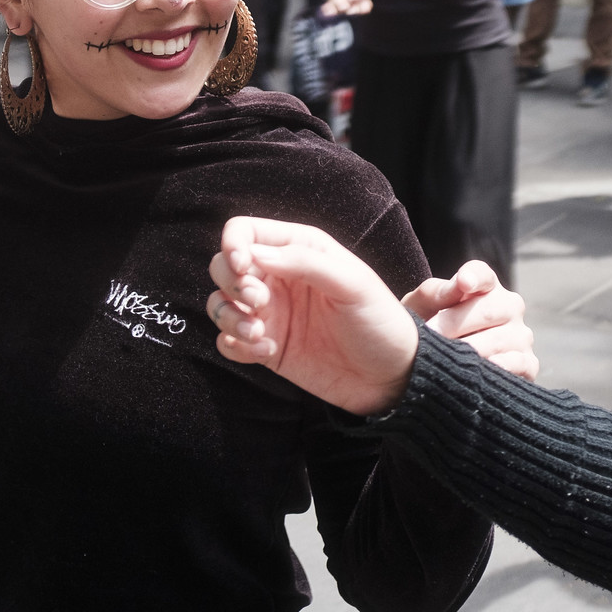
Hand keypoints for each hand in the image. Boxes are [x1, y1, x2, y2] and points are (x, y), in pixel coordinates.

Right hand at [206, 218, 419, 414]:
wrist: (391, 379)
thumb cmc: (380, 322)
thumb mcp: (353, 284)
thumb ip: (305, 262)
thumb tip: (253, 254)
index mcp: (299, 249)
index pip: (245, 232)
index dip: (233, 245)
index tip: (244, 268)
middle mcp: (278, 277)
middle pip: (223, 266)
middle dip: (231, 283)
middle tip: (260, 303)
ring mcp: (270, 313)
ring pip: (219, 303)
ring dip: (229, 317)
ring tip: (259, 333)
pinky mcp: (265, 346)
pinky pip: (228, 340)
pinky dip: (235, 344)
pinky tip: (266, 351)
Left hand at [402, 262, 537, 380]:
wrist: (436, 361)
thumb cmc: (429, 327)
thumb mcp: (422, 308)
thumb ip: (436, 292)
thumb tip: (460, 285)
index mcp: (486, 286)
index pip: (482, 275)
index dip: (473, 277)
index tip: (463, 283)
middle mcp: (509, 306)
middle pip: (487, 310)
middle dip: (455, 324)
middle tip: (432, 334)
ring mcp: (521, 335)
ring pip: (499, 340)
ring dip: (470, 350)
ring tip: (447, 356)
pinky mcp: (528, 363)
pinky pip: (520, 364)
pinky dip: (502, 367)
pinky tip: (484, 368)